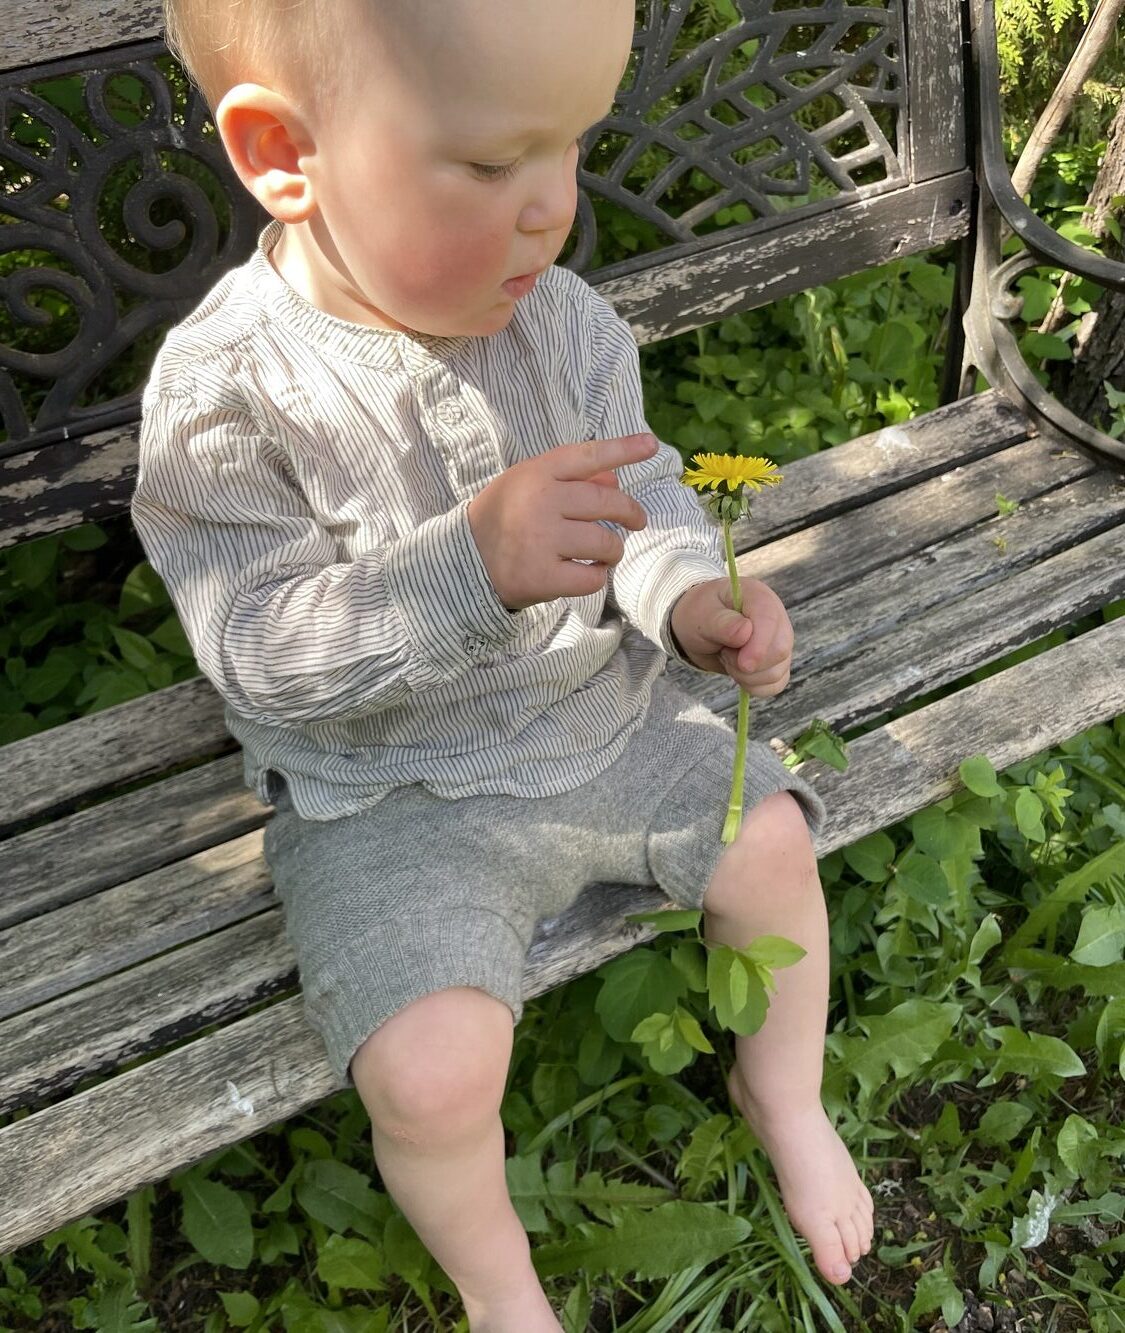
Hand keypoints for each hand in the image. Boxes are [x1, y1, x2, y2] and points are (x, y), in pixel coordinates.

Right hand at [468, 433, 656, 609]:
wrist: (465, 559)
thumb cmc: (505, 516)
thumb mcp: (528, 484)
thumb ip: (569, 479)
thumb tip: (615, 480)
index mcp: (537, 474)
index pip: (587, 456)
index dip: (622, 450)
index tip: (651, 445)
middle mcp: (540, 502)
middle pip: (607, 504)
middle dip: (631, 513)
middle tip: (637, 521)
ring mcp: (541, 540)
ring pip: (605, 542)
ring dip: (613, 550)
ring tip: (606, 553)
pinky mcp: (543, 576)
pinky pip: (592, 577)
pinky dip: (597, 577)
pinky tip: (587, 572)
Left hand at [669, 577, 792, 696]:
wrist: (698, 628)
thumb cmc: (700, 616)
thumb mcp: (701, 616)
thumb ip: (721, 623)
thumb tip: (745, 631)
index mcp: (759, 598)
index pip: (770, 622)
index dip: (759, 647)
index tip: (743, 665)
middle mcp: (776, 618)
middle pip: (780, 650)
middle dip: (748, 664)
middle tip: (723, 653)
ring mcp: (779, 641)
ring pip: (777, 671)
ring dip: (747, 675)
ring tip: (728, 657)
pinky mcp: (776, 662)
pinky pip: (775, 684)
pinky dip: (754, 686)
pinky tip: (738, 672)